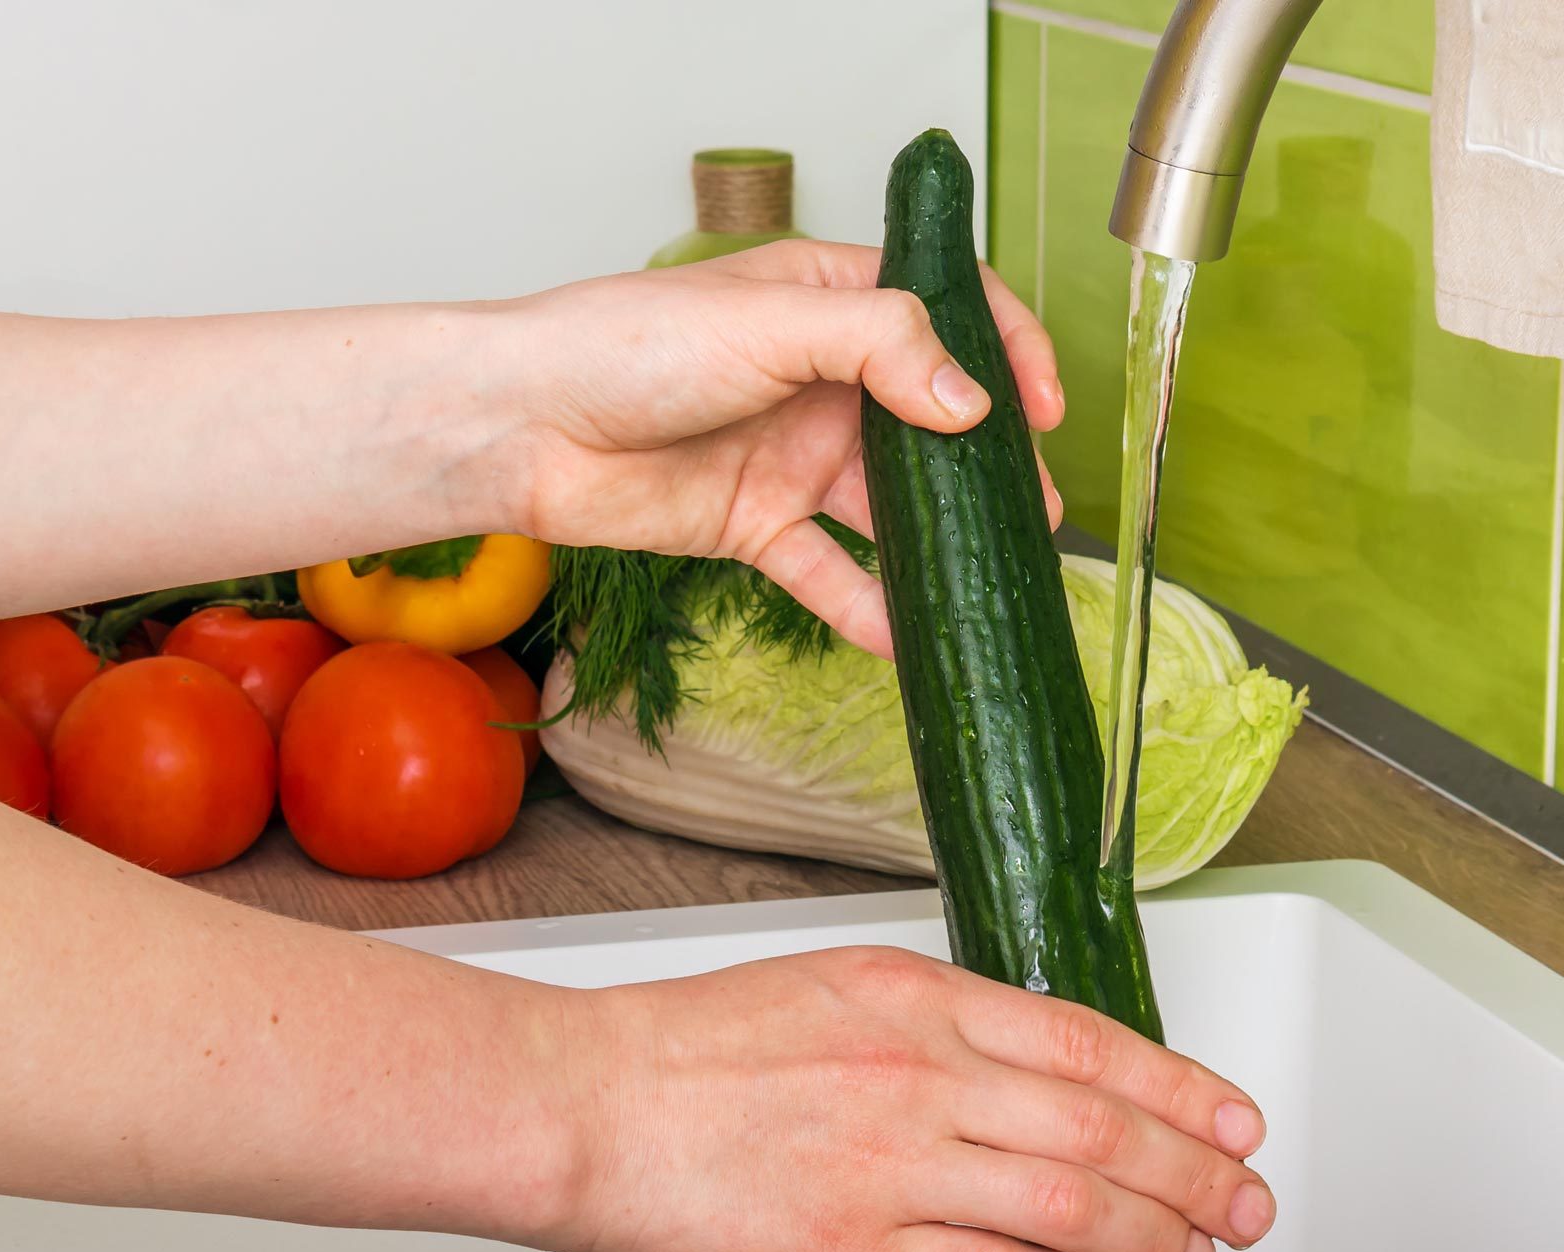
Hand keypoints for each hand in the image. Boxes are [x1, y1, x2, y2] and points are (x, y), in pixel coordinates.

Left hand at [505, 240, 1065, 656]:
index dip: (1008, 352)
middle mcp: (822, 378)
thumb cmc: (621, 344)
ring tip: (990, 577)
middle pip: (935, 420)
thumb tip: (972, 403)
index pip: (949, 312)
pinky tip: (906, 639)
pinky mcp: (759, 525)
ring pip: (891, 506)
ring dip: (941, 542)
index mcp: (828, 301)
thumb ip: (881, 348)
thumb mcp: (768, 321)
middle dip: (990, 466)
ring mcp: (793, 454)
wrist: (521, 428)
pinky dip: (869, 608)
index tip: (1042, 408)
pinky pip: (831, 573)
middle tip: (1035, 511)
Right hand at [552, 946, 1276, 1251]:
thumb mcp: (840, 986)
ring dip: (1151, 1232)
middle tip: (1245, 1202)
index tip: (1234, 1121)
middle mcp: (920, 1074)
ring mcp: (891, 1165)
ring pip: (1065, 1200)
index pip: (1091, 1043)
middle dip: (1193, 1171)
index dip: (1182, 1089)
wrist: (585, 1105)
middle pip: (1101, 1125)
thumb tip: (1044, 1068)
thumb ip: (945, 1023)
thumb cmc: (694, 1047)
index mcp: (920, 998)